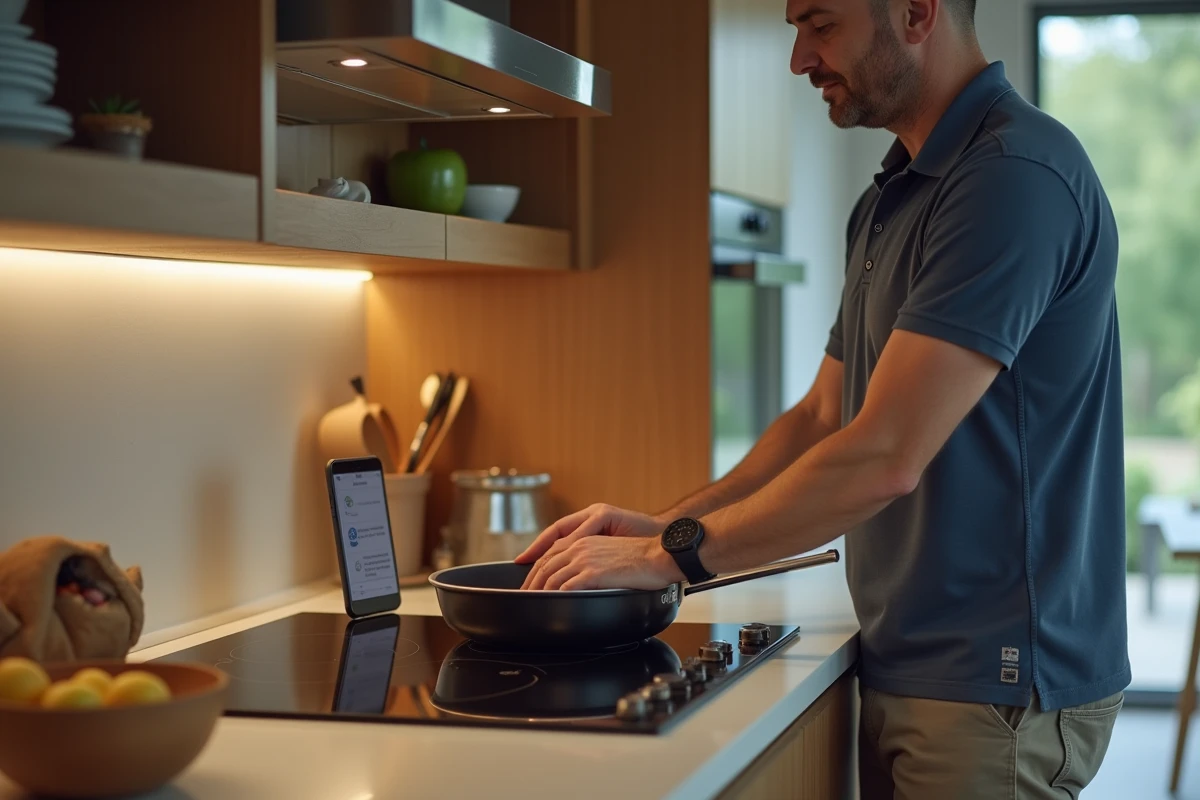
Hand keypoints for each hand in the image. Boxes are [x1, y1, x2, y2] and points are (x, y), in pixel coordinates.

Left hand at [516, 504, 671, 589]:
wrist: (660, 555)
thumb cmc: (642, 558)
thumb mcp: (610, 552)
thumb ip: (593, 560)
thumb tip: (583, 576)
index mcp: (585, 540)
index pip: (550, 552)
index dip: (535, 567)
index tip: (528, 580)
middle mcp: (581, 546)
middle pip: (545, 564)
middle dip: (531, 582)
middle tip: (522, 596)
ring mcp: (586, 558)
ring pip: (551, 576)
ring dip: (538, 591)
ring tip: (532, 604)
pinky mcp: (594, 572)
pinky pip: (565, 586)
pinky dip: (554, 596)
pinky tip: (550, 604)